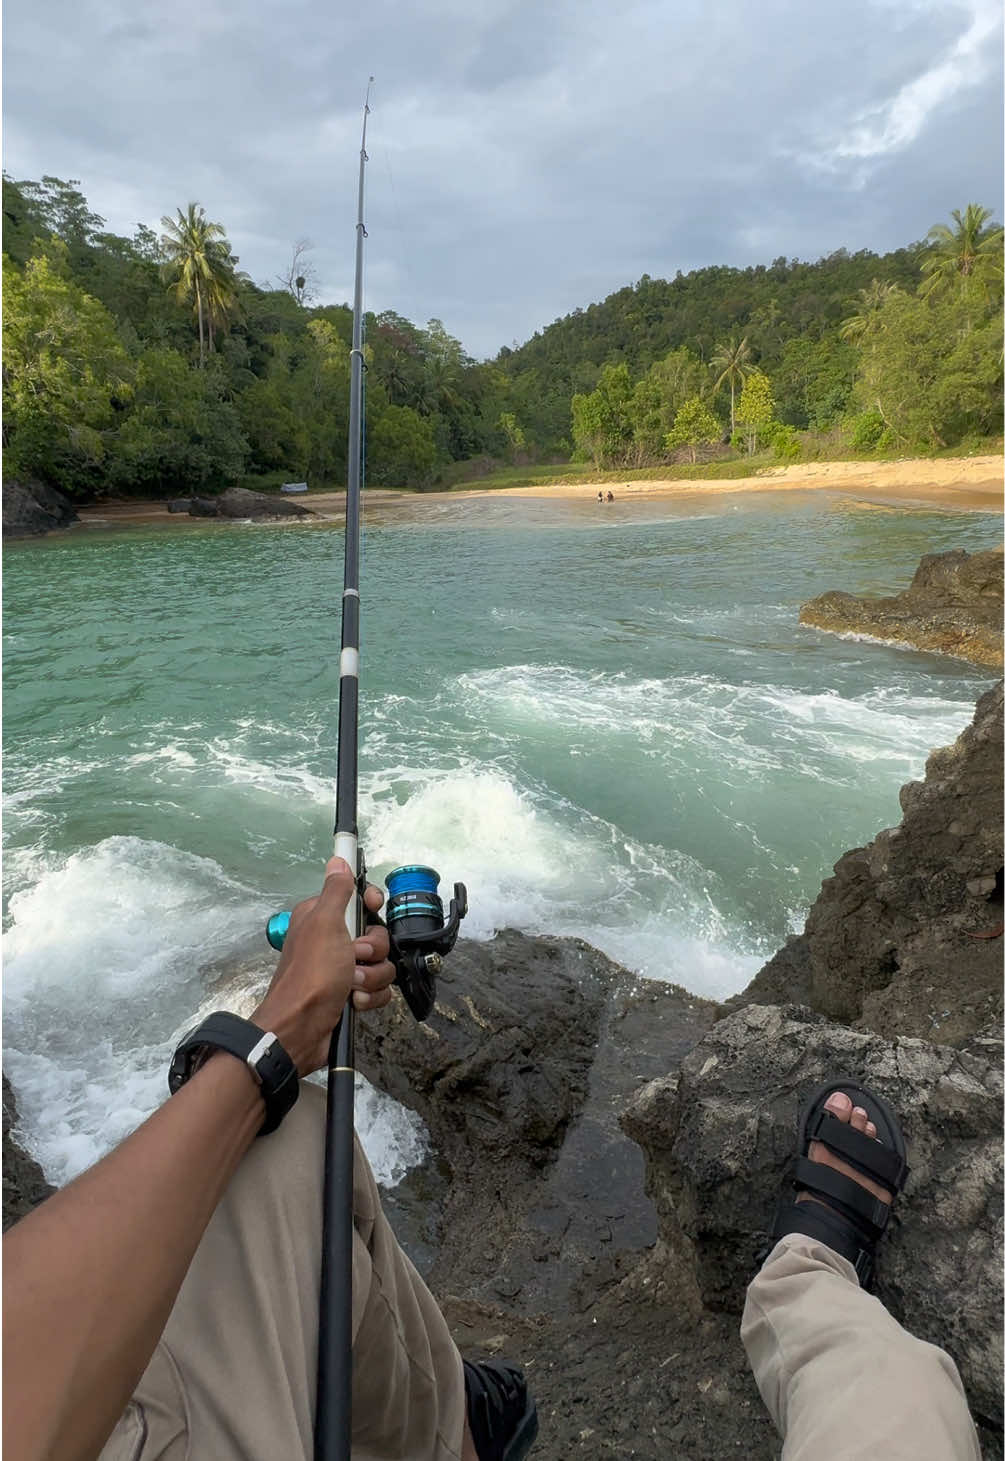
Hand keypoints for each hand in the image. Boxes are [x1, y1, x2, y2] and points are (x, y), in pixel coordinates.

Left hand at [251, 858, 396, 1075]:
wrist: (301, 1029)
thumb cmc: (312, 973)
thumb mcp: (325, 924)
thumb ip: (336, 891)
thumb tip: (337, 859)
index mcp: (323, 918)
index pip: (359, 899)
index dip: (371, 904)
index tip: (372, 908)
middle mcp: (333, 941)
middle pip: (376, 934)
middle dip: (373, 950)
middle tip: (355, 958)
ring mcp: (343, 970)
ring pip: (382, 964)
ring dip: (371, 977)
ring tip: (351, 986)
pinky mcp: (352, 994)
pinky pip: (379, 989)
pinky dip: (369, 997)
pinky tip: (353, 1002)